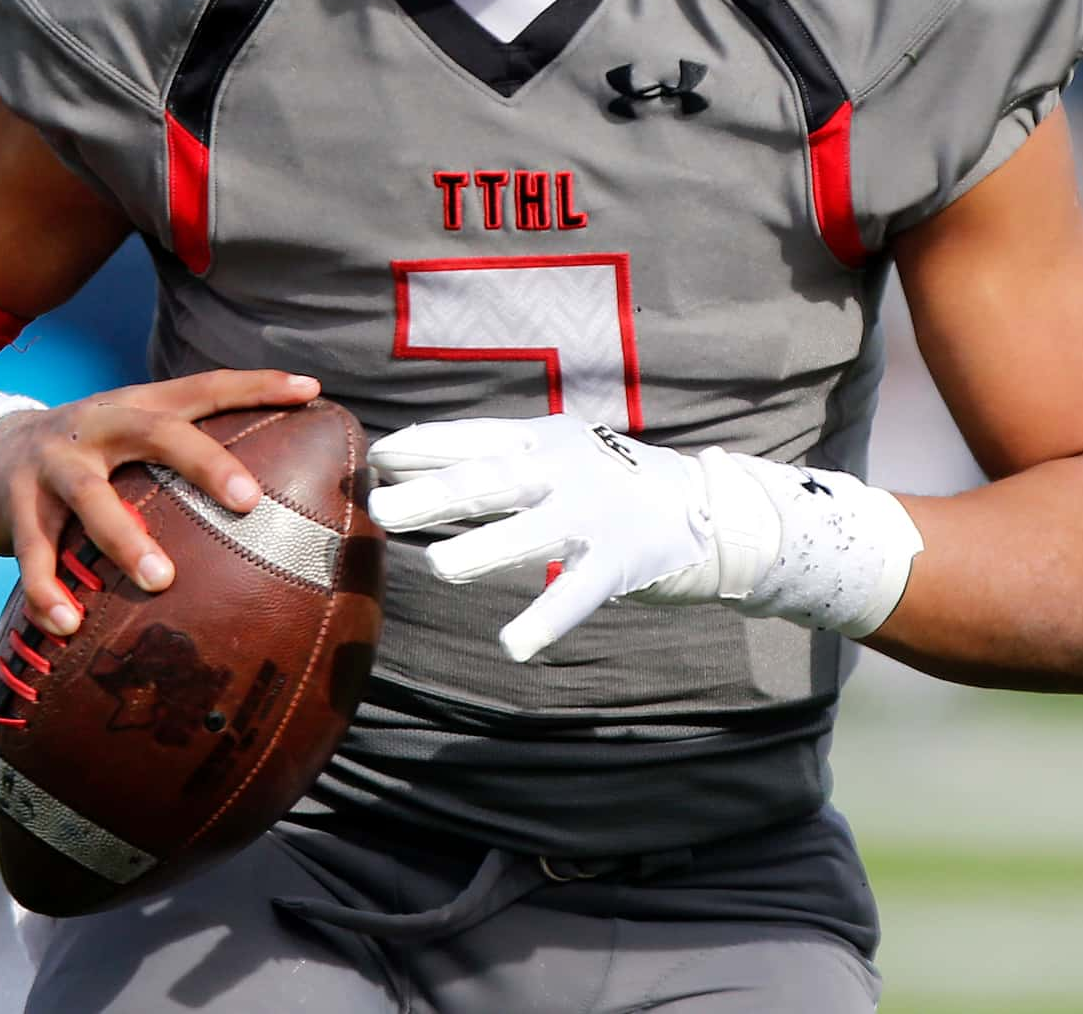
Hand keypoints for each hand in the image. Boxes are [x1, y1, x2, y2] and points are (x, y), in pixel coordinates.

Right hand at [0, 369, 320, 636]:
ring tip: (160, 581)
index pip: (205, 387)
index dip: (256, 385)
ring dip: (126, 539)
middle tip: (247, 501)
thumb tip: (268, 498)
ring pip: (90, 497)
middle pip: (156, 433)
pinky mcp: (18, 505)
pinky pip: (35, 552)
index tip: (309, 389)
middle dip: (204, 463)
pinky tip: (68, 624)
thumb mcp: (131, 438)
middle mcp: (100, 424)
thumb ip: (182, 456)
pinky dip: (50, 589)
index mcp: (138, 406)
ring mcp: (55, 463)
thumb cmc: (87, 455)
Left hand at [368, 414, 745, 662]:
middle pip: (492, 479)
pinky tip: (514, 644)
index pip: (473, 438)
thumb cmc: (605, 481)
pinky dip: (547, 619)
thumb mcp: (553, 452)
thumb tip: (409, 463)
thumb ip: (494, 459)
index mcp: (541, 439)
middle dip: (436, 492)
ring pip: (532, 532)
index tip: (378, 457)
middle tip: (383, 506)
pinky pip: (578, 593)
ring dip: (484, 548)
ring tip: (440, 566)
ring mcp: (593, 515)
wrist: (704, 504)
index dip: (424, 446)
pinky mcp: (620, 561)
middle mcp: (564, 470)